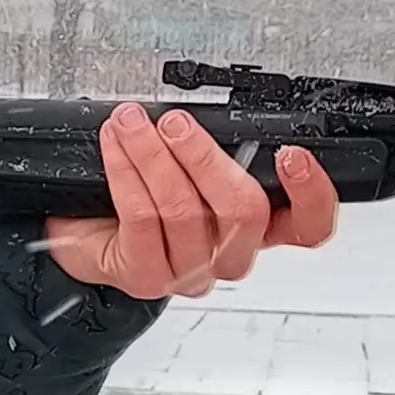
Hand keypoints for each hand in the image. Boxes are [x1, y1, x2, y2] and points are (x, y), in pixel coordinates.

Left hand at [44, 103, 338, 299]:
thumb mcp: (189, 167)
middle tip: (175, 123)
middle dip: (205, 156)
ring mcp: (190, 273)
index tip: (291, 154)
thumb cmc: (141, 197)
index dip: (311, 193)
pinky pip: (143, 218)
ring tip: (132, 123)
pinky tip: (115, 147)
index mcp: (258, 228)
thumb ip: (215, 151)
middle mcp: (230, 256)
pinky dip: (126, 172)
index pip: (308, 225)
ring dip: (153, 155)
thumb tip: (208, 116)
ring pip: (184, 210)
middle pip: (243, 211)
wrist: (83, 235)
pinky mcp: (148, 278)